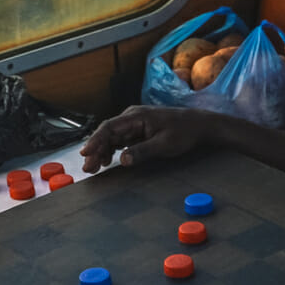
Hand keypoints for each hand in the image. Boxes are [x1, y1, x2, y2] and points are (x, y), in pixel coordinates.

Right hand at [80, 105, 214, 172]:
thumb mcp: (164, 145)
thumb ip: (142, 151)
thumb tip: (122, 160)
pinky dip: (111, 150)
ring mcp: (133, 124)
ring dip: (101, 152)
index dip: (95, 140)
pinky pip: (119, 140)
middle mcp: (131, 117)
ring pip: (111, 138)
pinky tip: (106, 161)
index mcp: (136, 116)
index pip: (109, 127)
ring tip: (93, 167)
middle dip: (95, 150)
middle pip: (106, 134)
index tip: (85, 153)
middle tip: (87, 168)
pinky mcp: (137, 131)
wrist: (198, 125)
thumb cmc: (184, 132)